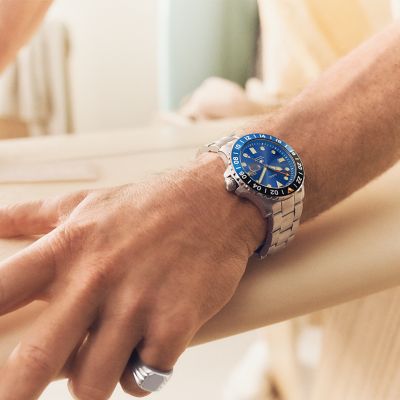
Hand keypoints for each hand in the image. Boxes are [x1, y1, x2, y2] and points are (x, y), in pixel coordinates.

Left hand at [0, 154, 264, 399]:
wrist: (215, 202)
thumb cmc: (149, 204)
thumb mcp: (85, 202)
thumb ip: (32, 215)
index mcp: (68, 247)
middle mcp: (97, 279)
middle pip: (35, 362)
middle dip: (16, 393)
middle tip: (17, 396)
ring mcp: (138, 304)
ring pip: (93, 383)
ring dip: (95, 380)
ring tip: (106, 358)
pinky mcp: (175, 324)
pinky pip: (144, 377)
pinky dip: (143, 373)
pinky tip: (147, 350)